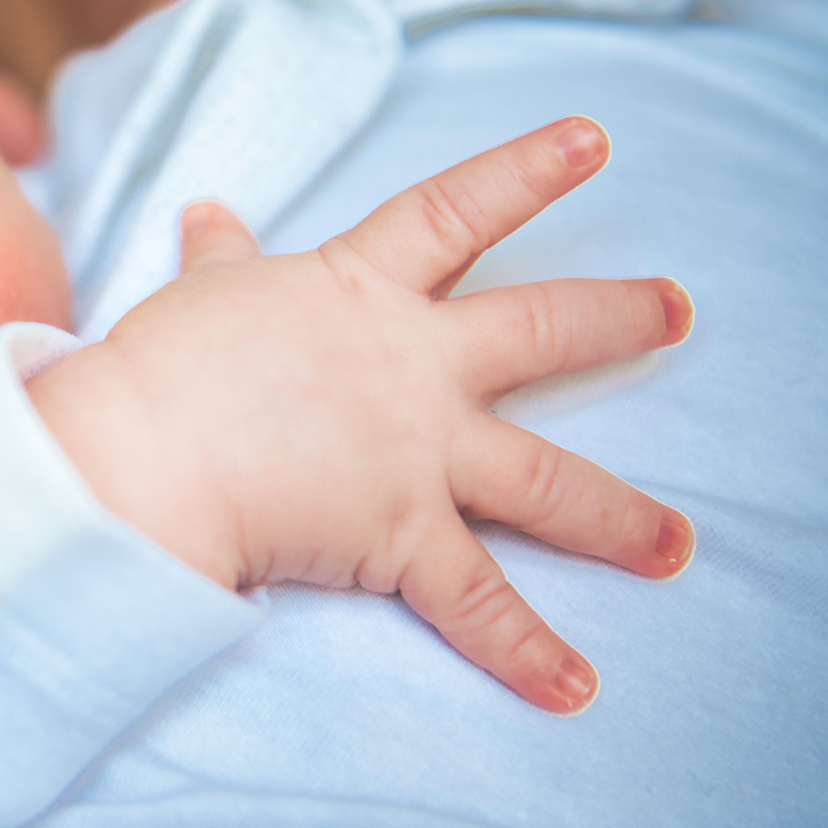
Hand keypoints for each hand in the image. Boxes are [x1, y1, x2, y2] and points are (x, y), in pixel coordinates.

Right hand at [28, 117, 692, 713]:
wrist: (146, 449)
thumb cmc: (163, 364)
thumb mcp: (201, 294)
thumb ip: (221, 257)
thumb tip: (207, 211)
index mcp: (361, 289)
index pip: (458, 210)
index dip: (527, 170)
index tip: (594, 139)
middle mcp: (413, 364)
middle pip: (539, 331)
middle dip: (618, 318)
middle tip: (681, 311)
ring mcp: (419, 451)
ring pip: (545, 479)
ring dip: (619, 516)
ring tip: (676, 546)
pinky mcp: (404, 536)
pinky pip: (477, 603)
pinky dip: (525, 651)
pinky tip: (576, 688)